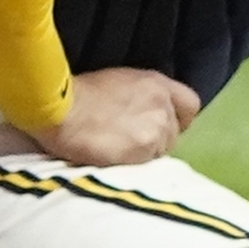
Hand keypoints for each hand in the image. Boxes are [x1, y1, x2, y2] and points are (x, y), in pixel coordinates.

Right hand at [33, 68, 199, 167]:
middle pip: (174, 132)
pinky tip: (115, 159)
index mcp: (156, 83)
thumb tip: (140, 113)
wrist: (59, 110)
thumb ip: (138, 97)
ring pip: (162, 150)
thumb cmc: (75, 95)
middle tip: (131, 144)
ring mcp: (157, 126)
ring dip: (144, 153)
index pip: (189, 104)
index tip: (162, 127)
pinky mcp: (145, 148)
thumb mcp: (116, 84)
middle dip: (157, 139)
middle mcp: (163, 103)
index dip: (178, 119)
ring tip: (118, 152)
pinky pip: (148, 163)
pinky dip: (135, 164)